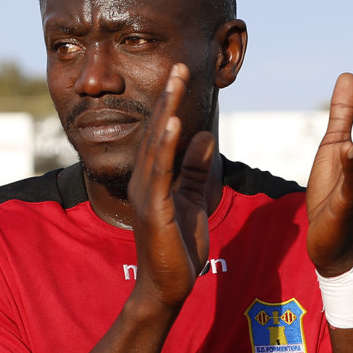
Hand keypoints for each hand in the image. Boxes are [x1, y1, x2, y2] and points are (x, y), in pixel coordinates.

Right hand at [127, 63, 215, 310]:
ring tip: (175, 82)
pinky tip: (173, 124)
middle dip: (168, 97)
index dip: (171, 102)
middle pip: (157, 131)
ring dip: (167, 112)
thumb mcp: (194, 200)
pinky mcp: (154, 211)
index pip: (163, 133)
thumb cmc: (177, 247)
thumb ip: (196, 169)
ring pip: (156, 146)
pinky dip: (166, 147)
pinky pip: (160, 173)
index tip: (181, 73)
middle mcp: (146, 181)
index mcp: (156, 178)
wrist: (167, 287)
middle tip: (178, 65)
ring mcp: (148, 195)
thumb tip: (207, 136)